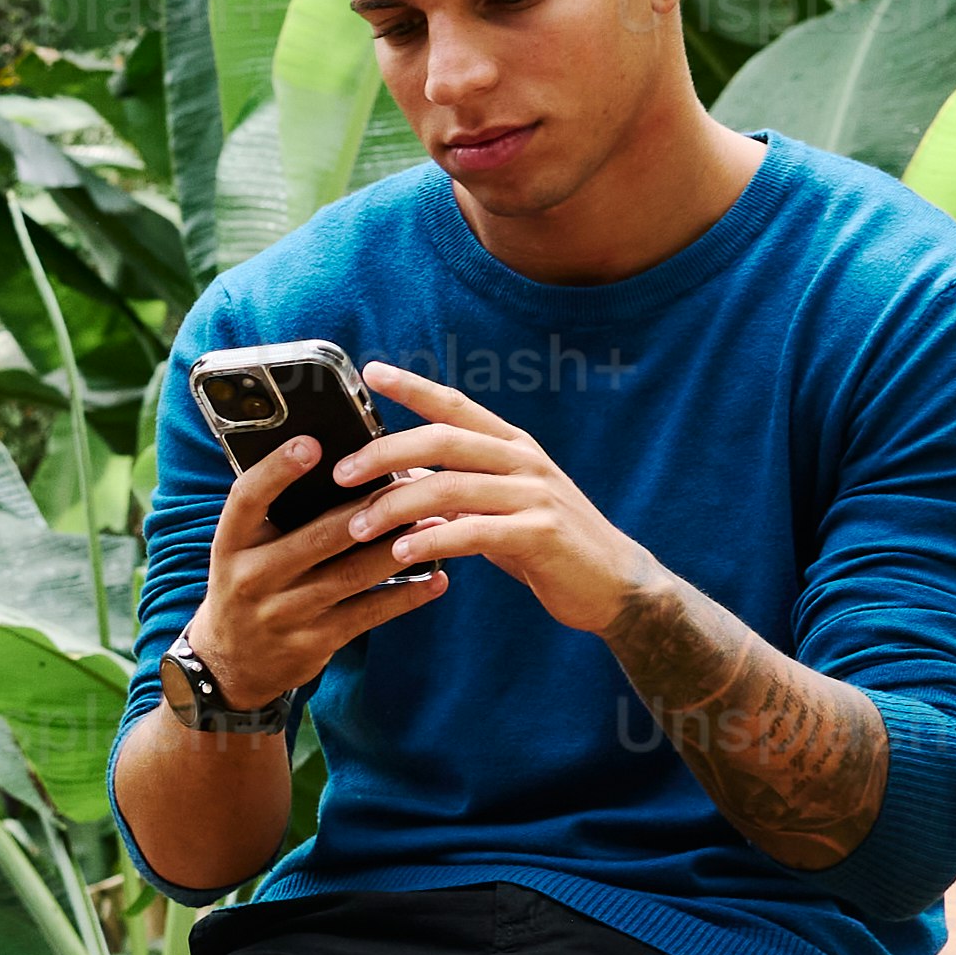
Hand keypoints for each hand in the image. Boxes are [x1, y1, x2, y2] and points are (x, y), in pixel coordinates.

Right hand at [183, 429, 442, 716]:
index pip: (248, 499)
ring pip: (350, 575)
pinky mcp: (313, 643)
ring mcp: (282, 614)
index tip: (312, 443)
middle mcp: (252, 578)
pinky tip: (436, 579)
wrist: (233, 663)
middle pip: (316, 537)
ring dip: (398, 548)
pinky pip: (367, 615)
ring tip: (437, 524)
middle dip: (368, 510)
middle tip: (411, 483)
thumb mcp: (244, 549)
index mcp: (231, 543)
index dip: (277, 470)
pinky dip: (405, 597)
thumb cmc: (248, 585)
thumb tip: (342, 467)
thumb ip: (276, 513)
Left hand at [336, 368, 667, 637]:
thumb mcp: (500, 508)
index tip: (371, 370)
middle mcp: (523, 461)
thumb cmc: (547, 546)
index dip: (413, 386)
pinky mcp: (540, 534)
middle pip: (442, 440)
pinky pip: (474, 532)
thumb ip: (457, 490)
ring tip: (357, 526)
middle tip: (341, 473)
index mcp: (512, 446)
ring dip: (396, 506)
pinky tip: (402, 553)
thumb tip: (399, 479)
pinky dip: (432, 540)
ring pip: (450, 486)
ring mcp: (535, 495)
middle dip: (385, 452)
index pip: (456, 405)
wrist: (613, 584)